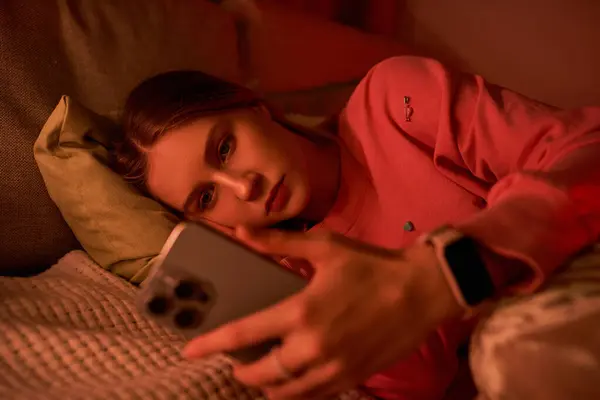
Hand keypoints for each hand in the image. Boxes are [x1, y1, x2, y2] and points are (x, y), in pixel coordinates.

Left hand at [183, 228, 461, 398]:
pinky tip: (293, 381)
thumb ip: (279, 242)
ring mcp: (334, 368)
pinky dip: (296, 392)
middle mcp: (312, 347)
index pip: (243, 334)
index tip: (189, 351)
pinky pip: (314, 396)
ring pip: (286, 392)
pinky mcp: (352, 378)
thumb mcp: (325, 247)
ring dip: (266, 386)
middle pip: (261, 373)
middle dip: (241, 371)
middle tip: (236, 362)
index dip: (211, 344)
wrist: (422, 291)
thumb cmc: (372, 266)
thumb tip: (242, 232)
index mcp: (301, 312)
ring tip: (261, 373)